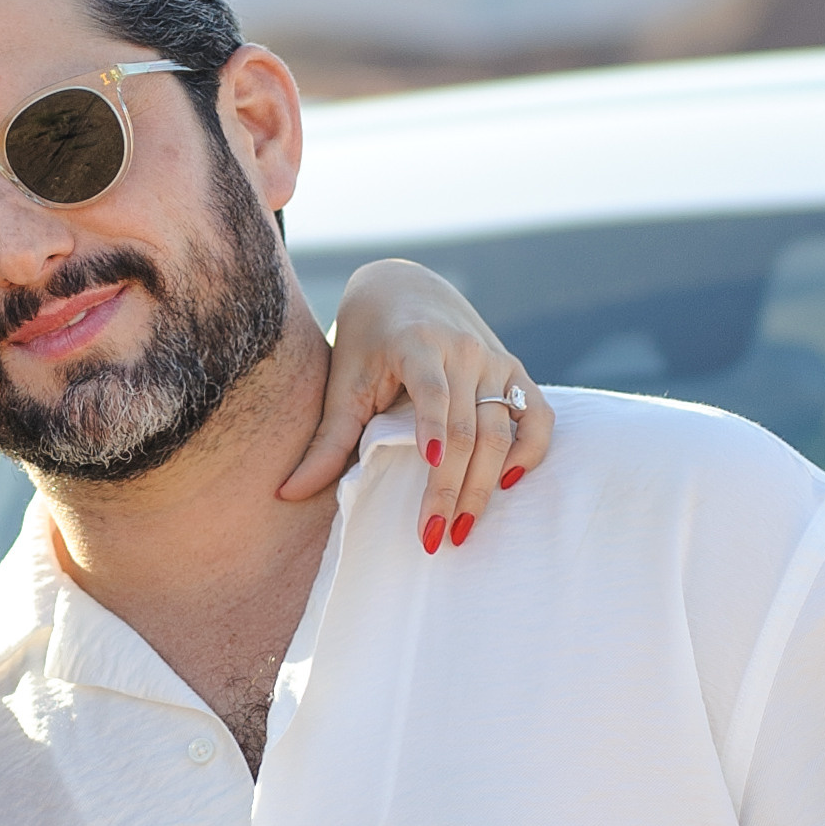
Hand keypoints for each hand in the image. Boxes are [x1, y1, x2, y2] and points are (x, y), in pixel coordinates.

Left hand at [283, 257, 549, 548]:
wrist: (404, 288)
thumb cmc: (365, 339)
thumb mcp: (342, 382)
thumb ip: (326, 439)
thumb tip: (286, 495)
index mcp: (417, 344)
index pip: (431, 387)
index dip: (434, 425)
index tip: (432, 463)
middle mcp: (463, 349)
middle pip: (467, 428)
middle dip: (452, 487)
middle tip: (435, 537)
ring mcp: (494, 359)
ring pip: (503, 430)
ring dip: (486, 484)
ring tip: (464, 529)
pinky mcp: (514, 370)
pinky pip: (538, 415)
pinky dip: (531, 449)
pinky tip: (509, 482)